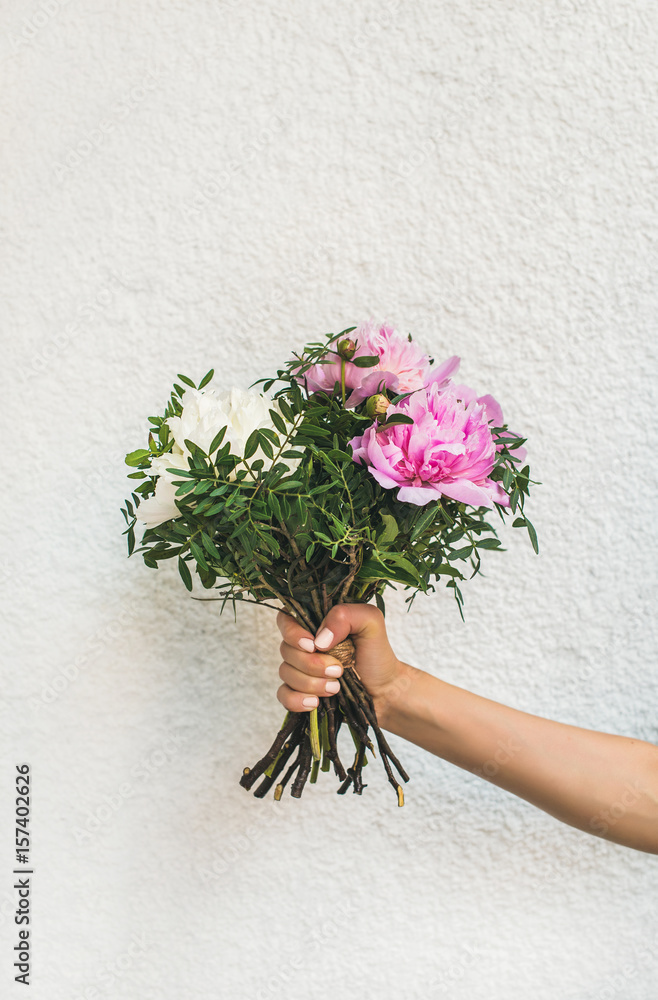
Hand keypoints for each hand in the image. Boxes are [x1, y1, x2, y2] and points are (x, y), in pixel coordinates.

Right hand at [276, 604, 406, 727]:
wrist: (385, 691)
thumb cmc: (377, 655)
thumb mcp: (371, 623)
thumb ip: (345, 615)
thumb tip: (319, 640)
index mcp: (316, 623)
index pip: (286, 618)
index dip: (292, 632)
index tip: (313, 645)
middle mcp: (304, 645)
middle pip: (285, 650)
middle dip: (311, 664)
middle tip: (338, 670)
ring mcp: (300, 669)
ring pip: (285, 673)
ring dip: (311, 683)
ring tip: (336, 687)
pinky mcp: (300, 692)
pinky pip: (283, 695)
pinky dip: (296, 700)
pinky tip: (315, 702)